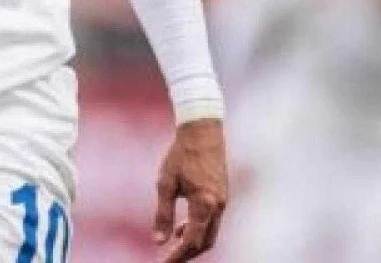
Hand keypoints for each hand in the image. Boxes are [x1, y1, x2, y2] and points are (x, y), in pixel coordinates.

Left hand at [152, 118, 227, 261]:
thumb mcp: (166, 183)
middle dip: (188, 253)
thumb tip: (158, 241)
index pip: (192, 242)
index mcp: (204, 205)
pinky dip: (200, 226)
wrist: (202, 130)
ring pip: (211, 231)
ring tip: (175, 240)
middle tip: (171, 258)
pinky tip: (185, 221)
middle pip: (206, 242)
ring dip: (194, 239)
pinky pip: (213, 218)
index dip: (178, 256)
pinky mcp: (223, 193)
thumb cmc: (180, 154)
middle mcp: (218, 206)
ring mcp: (223, 200)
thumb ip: (163, 214)